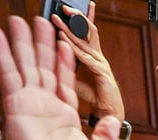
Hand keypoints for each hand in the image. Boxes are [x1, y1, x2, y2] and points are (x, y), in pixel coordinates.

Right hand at [0, 17, 118, 139]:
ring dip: (22, 42)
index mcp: (66, 116)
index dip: (65, 60)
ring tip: (19, 20)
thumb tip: (113, 121)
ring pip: (26, 64)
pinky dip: (1, 53)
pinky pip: (8, 74)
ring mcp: (30, 103)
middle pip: (44, 66)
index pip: (65, 80)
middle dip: (42, 42)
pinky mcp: (16, 104)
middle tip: (40, 19)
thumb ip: (106, 136)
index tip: (65, 40)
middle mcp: (46, 106)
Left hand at [51, 3, 124, 122]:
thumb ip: (65, 65)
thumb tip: (49, 54)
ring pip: (86, 40)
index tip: (68, 9)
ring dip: (74, 27)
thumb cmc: (93, 96)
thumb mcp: (73, 76)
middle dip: (76, 18)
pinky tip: (63, 40)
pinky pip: (85, 58)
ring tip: (61, 17)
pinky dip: (74, 49)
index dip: (80, 19)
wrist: (108, 111)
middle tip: (64, 8)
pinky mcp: (101, 72)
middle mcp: (96, 56)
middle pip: (86, 31)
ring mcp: (100, 62)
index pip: (85, 32)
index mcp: (91, 55)